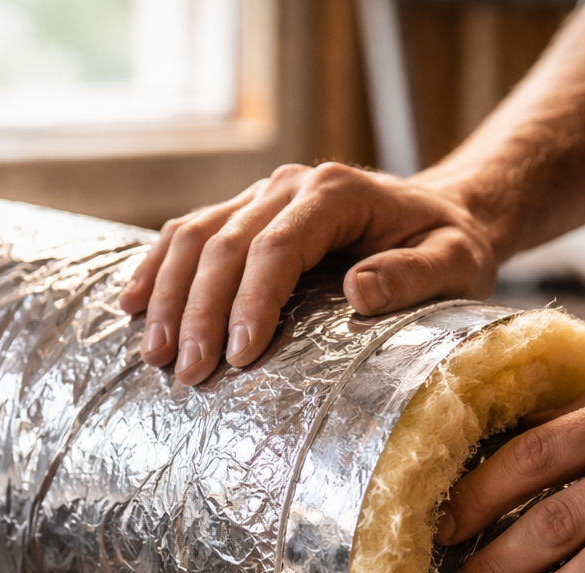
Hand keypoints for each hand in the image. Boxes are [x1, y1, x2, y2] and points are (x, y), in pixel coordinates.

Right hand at [118, 163, 498, 383]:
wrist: (444, 214)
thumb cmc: (450, 247)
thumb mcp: (454, 264)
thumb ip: (413, 277)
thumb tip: (359, 293)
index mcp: (336, 193)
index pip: (276, 245)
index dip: (251, 300)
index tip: (241, 356)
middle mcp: (289, 186)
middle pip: (224, 244)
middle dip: (200, 312)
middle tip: (189, 374)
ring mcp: (260, 195)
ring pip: (193, 237)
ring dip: (166, 296)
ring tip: (154, 356)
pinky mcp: (243, 214)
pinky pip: (186, 235)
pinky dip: (155, 270)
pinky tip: (129, 307)